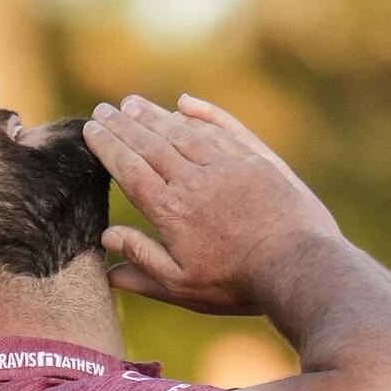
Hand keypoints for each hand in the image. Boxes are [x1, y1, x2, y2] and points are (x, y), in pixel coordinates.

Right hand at [84, 95, 339, 314]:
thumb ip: (142, 263)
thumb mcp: (182, 286)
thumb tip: (106, 239)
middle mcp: (194, 179)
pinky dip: (202, 113)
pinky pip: (223, 127)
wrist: (298, 267)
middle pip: (150, 143)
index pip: (129, 168)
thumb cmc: (237, 284)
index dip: (108, 146)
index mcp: (170, 209)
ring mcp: (227, 165)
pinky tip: (186, 103)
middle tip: (105, 109)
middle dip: (124, 124)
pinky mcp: (257, 161)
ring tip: (134, 104)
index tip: (91, 129)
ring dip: (155, 115)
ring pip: (183, 131)